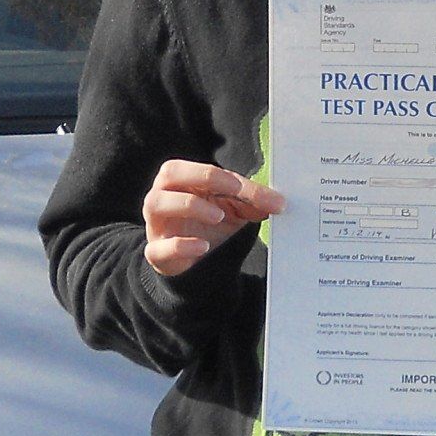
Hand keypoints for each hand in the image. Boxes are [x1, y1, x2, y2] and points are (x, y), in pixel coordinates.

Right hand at [143, 160, 285, 276]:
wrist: (198, 266)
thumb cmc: (211, 226)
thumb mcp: (234, 210)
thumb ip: (253, 201)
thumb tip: (279, 202)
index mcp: (182, 179)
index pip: (198, 169)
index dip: (222, 176)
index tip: (244, 188)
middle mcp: (163, 195)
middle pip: (169, 173)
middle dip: (200, 176)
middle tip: (231, 190)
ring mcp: (156, 224)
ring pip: (156, 203)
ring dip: (189, 205)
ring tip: (218, 217)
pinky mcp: (156, 253)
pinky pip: (157, 247)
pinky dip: (180, 245)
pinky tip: (202, 246)